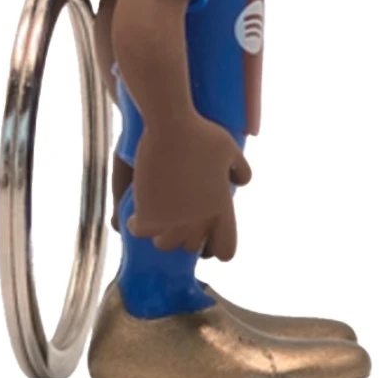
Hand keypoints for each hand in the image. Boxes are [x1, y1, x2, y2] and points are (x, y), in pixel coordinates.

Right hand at [127, 115, 251, 260]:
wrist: (170, 125)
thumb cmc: (201, 133)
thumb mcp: (231, 150)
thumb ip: (241, 170)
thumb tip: (239, 184)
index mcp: (222, 210)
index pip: (226, 251)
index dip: (217, 245)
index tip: (208, 235)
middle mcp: (200, 222)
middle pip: (192, 248)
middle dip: (187, 235)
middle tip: (179, 218)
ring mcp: (172, 222)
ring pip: (164, 244)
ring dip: (161, 233)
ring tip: (159, 217)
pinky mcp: (147, 216)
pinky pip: (138, 231)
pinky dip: (137, 223)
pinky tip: (138, 213)